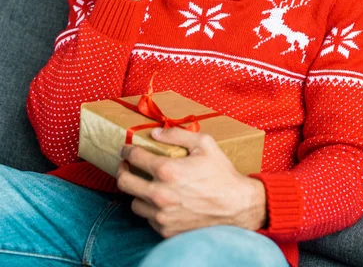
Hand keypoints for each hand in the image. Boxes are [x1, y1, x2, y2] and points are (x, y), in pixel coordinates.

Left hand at [117, 127, 267, 237]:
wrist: (238, 206)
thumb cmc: (222, 173)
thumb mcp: (204, 144)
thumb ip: (177, 134)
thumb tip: (155, 133)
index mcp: (167, 170)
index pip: (134, 157)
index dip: (127, 150)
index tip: (126, 148)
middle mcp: (160, 194)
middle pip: (124, 182)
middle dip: (122, 170)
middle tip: (126, 165)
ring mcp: (162, 215)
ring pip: (134, 203)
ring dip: (136, 191)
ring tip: (143, 183)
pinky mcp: (167, 230)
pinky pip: (147, 218)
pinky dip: (149, 208)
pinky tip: (159, 200)